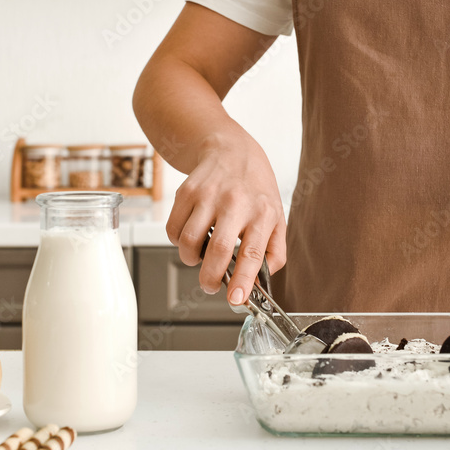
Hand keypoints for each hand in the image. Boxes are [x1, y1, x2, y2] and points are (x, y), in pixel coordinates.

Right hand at [166, 133, 286, 308]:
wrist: (231, 150)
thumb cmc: (255, 188)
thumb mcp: (276, 217)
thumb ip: (273, 251)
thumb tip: (261, 283)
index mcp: (262, 212)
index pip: (252, 253)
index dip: (243, 280)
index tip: (236, 299)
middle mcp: (236, 203)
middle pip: (217, 250)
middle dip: (210, 279)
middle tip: (211, 286)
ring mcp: (208, 195)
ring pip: (190, 241)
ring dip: (191, 260)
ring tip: (200, 258)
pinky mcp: (186, 191)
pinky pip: (173, 229)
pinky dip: (178, 242)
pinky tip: (190, 237)